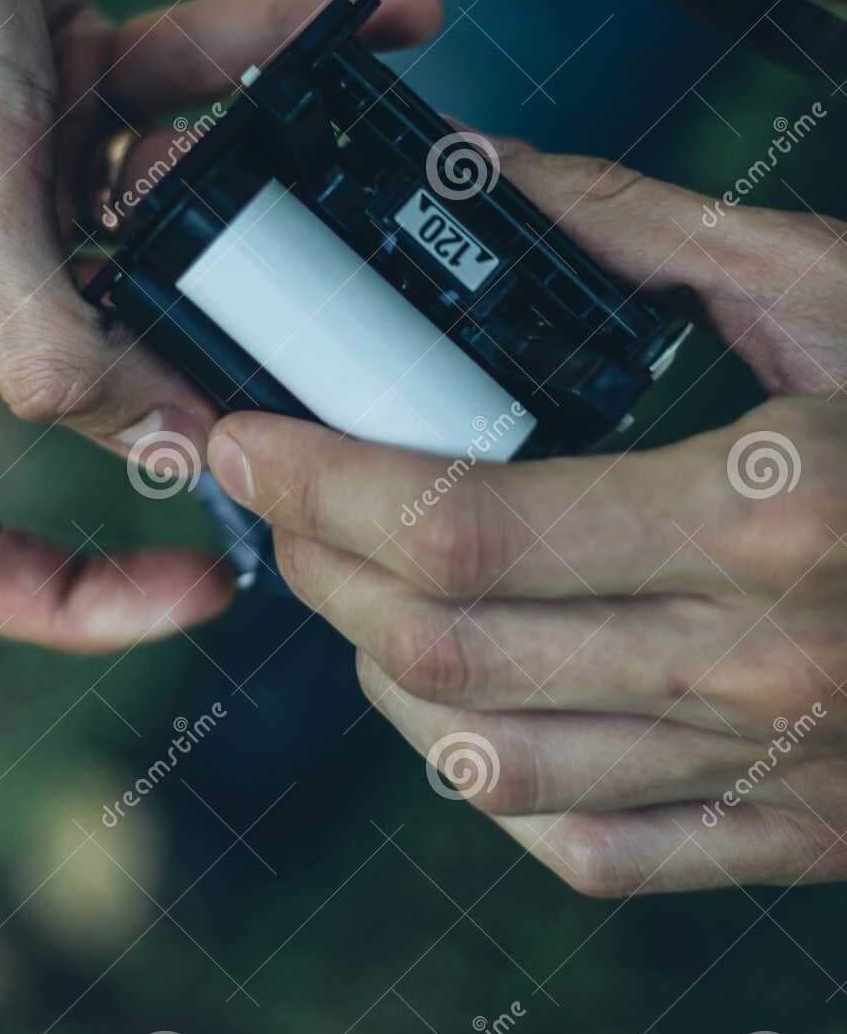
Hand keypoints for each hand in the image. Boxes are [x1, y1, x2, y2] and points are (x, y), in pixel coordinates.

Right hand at [0, 0, 440, 645]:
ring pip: (164, 242)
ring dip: (265, 199)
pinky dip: (267, 62)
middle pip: (96, 394)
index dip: (71, 599)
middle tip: (345, 367)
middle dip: (218, 377)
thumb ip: (54, 324)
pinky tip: (381, 15)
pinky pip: (185, 100)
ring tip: (373, 147)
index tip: (210, 581)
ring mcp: (12, 180)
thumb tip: (159, 441)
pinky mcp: (62, 85)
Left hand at [207, 141, 846, 892]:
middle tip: (279, 491)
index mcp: (764, 512)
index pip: (464, 528)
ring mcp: (777, 769)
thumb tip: (497, 180)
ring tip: (351, 588)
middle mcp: (756, 664)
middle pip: (446, 648)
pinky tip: (461, 708)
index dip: (322, 482)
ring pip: (491, 765)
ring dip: (381, 673)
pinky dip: (488, 786)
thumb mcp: (836, 287)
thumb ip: (649, 234)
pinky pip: (592, 852)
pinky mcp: (799, 831)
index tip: (246, 433)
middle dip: (318, 565)